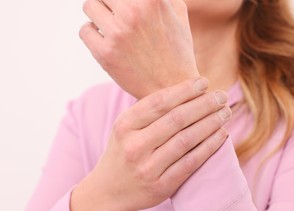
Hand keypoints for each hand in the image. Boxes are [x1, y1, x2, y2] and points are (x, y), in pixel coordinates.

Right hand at [70, 78, 231, 210]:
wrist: (110, 191)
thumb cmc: (125, 151)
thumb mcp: (126, 127)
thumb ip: (149, 111)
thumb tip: (189, 89)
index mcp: (124, 125)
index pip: (159, 102)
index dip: (185, 90)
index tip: (205, 82)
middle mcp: (134, 146)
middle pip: (176, 119)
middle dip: (204, 104)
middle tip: (222, 95)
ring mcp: (147, 168)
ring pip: (186, 139)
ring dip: (210, 123)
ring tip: (225, 112)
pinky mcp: (161, 186)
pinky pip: (191, 162)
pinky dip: (209, 146)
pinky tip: (221, 134)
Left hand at [80, 0, 198, 97]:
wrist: (173, 88)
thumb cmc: (178, 50)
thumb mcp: (179, 13)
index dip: (120, 0)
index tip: (121, 6)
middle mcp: (132, 12)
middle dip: (109, 2)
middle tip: (117, 15)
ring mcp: (117, 33)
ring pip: (89, 6)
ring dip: (98, 14)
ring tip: (111, 26)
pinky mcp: (105, 53)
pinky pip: (84, 31)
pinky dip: (93, 34)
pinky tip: (106, 41)